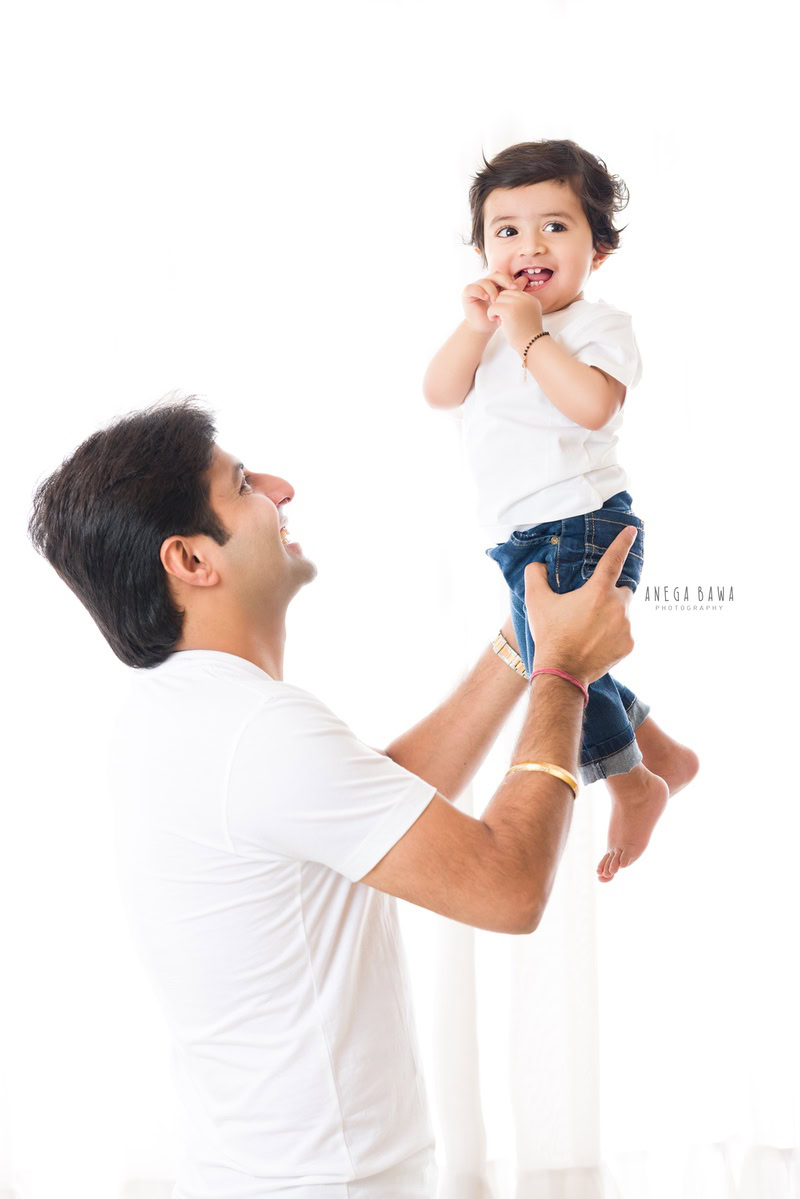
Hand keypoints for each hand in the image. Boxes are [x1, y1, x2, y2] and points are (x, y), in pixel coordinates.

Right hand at [462, 272, 524, 332]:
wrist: (484, 328)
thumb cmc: (496, 316)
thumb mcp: (507, 303)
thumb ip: (514, 291)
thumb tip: (525, 278)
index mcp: (495, 284)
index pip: (503, 276)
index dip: (510, 280)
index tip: (517, 288)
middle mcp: (486, 283)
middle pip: (495, 275)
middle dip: (504, 281)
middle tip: (511, 288)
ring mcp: (476, 286)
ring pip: (485, 281)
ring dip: (492, 290)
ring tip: (496, 300)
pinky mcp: (467, 292)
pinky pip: (473, 287)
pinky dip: (480, 291)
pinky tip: (486, 298)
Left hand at [485, 288, 543, 355]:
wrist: (532, 345)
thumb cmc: (527, 335)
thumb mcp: (527, 317)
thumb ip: (520, 307)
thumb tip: (503, 299)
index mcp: (532, 299)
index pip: (513, 293)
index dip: (507, 304)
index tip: (507, 316)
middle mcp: (526, 298)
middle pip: (505, 294)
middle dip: (501, 305)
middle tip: (502, 319)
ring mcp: (518, 303)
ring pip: (498, 299)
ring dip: (496, 310)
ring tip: (500, 321)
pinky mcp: (509, 310)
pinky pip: (493, 307)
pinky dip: (491, 314)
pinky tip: (494, 321)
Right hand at [523, 526, 636, 684]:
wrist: (561, 672)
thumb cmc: (549, 635)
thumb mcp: (536, 601)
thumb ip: (535, 575)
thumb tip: (538, 565)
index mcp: (598, 591)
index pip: (614, 560)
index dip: (623, 542)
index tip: (632, 531)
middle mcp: (618, 606)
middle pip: (621, 590)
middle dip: (609, 594)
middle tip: (589, 607)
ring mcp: (626, 627)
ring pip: (623, 612)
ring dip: (611, 615)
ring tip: (589, 629)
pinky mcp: (629, 644)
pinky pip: (624, 632)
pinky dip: (613, 634)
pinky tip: (596, 642)